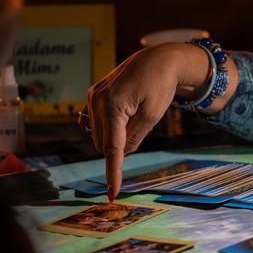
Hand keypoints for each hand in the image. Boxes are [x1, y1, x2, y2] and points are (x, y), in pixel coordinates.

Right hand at [85, 43, 209, 198]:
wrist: (158, 60)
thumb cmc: (160, 86)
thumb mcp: (152, 116)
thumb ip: (134, 138)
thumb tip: (120, 154)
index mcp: (113, 106)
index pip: (112, 148)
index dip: (113, 172)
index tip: (112, 192)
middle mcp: (97, 101)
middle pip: (103, 143)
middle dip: (119, 146)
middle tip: (140, 126)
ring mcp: (92, 96)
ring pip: (99, 134)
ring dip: (114, 135)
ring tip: (134, 113)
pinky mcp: (93, 94)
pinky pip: (96, 122)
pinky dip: (109, 126)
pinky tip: (123, 112)